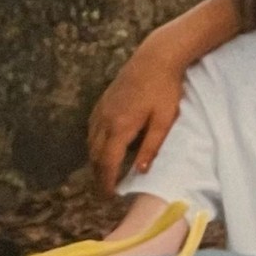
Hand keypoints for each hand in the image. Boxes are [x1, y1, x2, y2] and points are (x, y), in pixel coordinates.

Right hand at [86, 46, 186, 193]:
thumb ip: (152, 146)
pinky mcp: (102, 102)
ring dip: (95, 160)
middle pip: (94, 156)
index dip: (106, 182)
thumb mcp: (165, 120)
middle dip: (98, 175)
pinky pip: (91, 129)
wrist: (155, 58)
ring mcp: (100, 110)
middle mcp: (104, 120)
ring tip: (104, 174)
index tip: (108, 197)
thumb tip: (140, 171)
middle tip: (105, 190)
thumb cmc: (165, 89)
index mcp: (120, 127)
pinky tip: (103, 148)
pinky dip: (94, 144)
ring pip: (90, 143)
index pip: (107, 163)